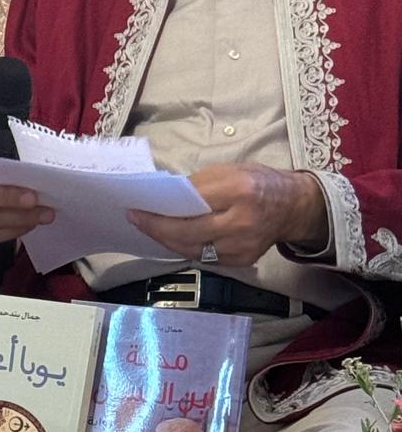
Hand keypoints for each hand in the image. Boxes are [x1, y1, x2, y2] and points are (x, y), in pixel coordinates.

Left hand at [127, 162, 328, 264]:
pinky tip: (173, 238)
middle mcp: (241, 222)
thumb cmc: (258, 182)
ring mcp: (242, 246)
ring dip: (167, 240)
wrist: (294, 206)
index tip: (137, 207)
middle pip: (187, 233)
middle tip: (136, 220)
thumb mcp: (229, 171)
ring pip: (192, 250)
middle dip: (156, 228)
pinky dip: (186, 247)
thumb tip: (165, 197)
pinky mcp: (241, 261)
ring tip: (150, 228)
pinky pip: (204, 258)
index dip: (160, 210)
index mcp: (238, 191)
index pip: (189, 205)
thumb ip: (198, 185)